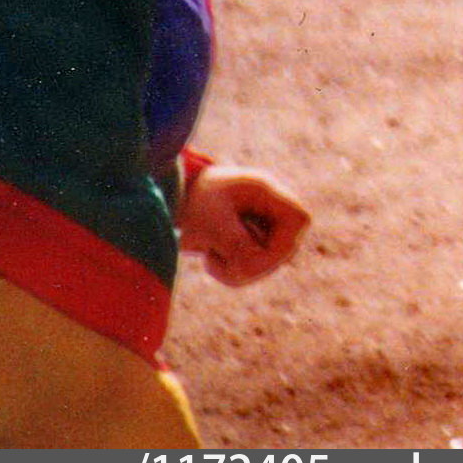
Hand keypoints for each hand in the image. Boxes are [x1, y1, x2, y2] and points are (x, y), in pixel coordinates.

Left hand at [179, 163, 309, 285]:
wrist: (163, 200)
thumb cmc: (188, 203)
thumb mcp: (210, 223)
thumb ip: (236, 243)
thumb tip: (254, 267)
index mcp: (264, 191)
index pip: (299, 220)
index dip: (285, 243)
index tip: (255, 256)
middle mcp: (268, 208)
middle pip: (285, 247)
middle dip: (255, 262)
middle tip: (218, 259)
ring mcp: (260, 224)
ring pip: (267, 262)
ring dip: (239, 269)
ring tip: (210, 257)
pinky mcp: (247, 240)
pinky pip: (251, 268)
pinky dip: (230, 271)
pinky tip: (211, 258)